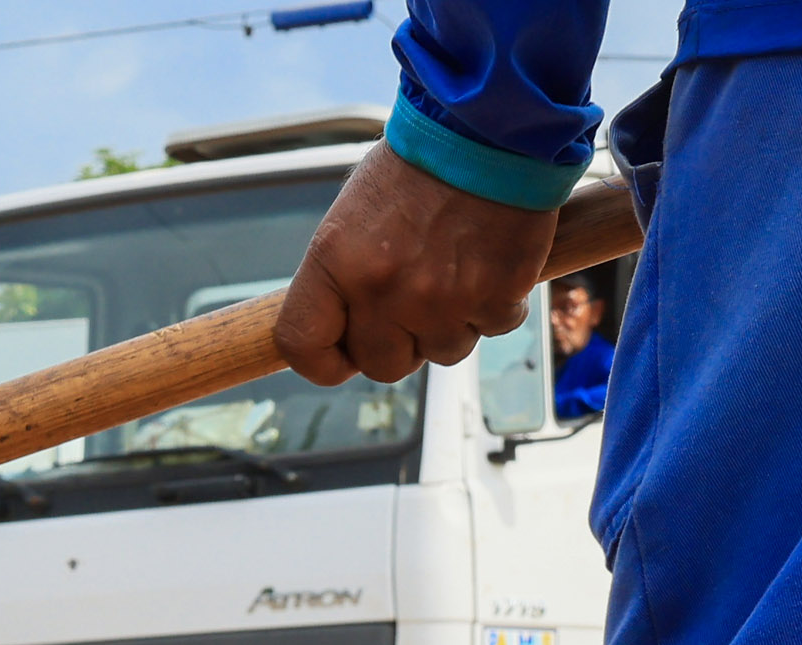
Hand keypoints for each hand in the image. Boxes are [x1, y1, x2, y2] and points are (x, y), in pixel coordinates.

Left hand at [276, 144, 559, 386]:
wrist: (492, 122)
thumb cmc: (422, 161)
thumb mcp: (355, 210)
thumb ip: (343, 275)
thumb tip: (342, 329)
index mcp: (335, 261)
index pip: (304, 346)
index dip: (322, 361)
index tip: (342, 354)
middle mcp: (383, 289)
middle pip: (382, 365)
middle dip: (398, 343)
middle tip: (414, 305)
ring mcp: (441, 298)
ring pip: (443, 353)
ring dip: (451, 325)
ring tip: (458, 271)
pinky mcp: (497, 295)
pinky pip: (493, 329)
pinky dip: (497, 305)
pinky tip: (492, 263)